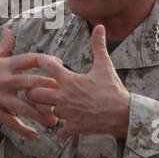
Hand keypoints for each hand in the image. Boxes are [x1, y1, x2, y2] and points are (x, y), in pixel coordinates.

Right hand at [0, 29, 58, 139]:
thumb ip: (3, 46)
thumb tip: (9, 31)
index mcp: (3, 65)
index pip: (28, 59)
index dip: (46, 61)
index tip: (60, 64)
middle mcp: (2, 80)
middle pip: (30, 82)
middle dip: (49, 88)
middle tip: (65, 93)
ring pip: (24, 106)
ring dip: (41, 114)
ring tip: (54, 119)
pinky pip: (11, 122)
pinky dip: (22, 130)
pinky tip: (34, 135)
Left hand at [26, 24, 131, 140]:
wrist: (124, 114)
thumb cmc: (114, 89)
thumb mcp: (105, 66)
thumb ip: (98, 46)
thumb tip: (100, 27)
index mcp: (70, 80)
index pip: (46, 65)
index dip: (41, 60)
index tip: (42, 60)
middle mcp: (64, 97)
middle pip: (34, 93)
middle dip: (33, 89)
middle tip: (38, 87)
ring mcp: (68, 113)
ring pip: (43, 111)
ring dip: (45, 108)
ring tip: (48, 104)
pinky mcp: (74, 127)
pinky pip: (59, 130)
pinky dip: (61, 128)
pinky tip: (64, 123)